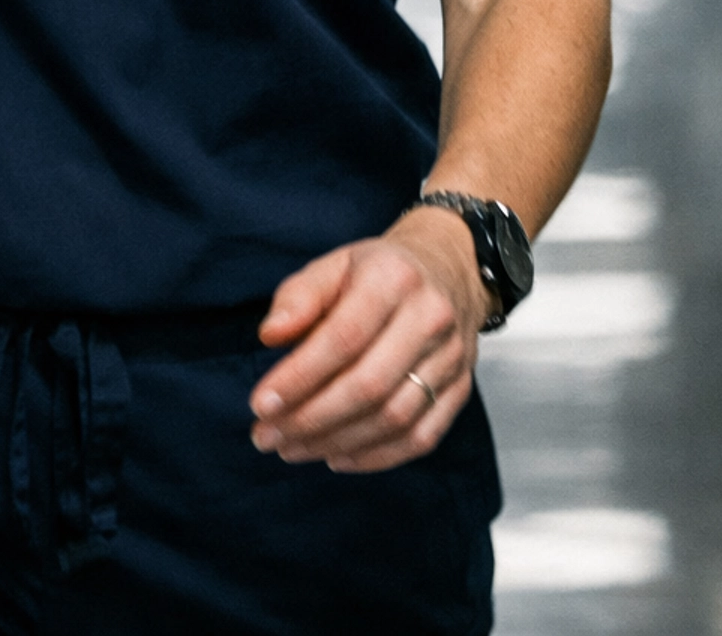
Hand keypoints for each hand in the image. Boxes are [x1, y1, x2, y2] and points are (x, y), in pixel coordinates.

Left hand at [248, 207, 486, 473]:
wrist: (448, 270)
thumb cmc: (377, 271)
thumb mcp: (335, 264)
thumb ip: (299, 296)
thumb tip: (270, 335)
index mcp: (392, 278)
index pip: (343, 338)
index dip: (299, 376)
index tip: (260, 404)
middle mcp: (429, 318)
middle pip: (369, 385)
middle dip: (311, 419)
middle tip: (266, 436)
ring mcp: (451, 357)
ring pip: (394, 418)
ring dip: (336, 442)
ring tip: (291, 448)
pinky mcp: (461, 389)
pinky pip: (421, 437)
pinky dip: (375, 456)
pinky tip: (335, 456)